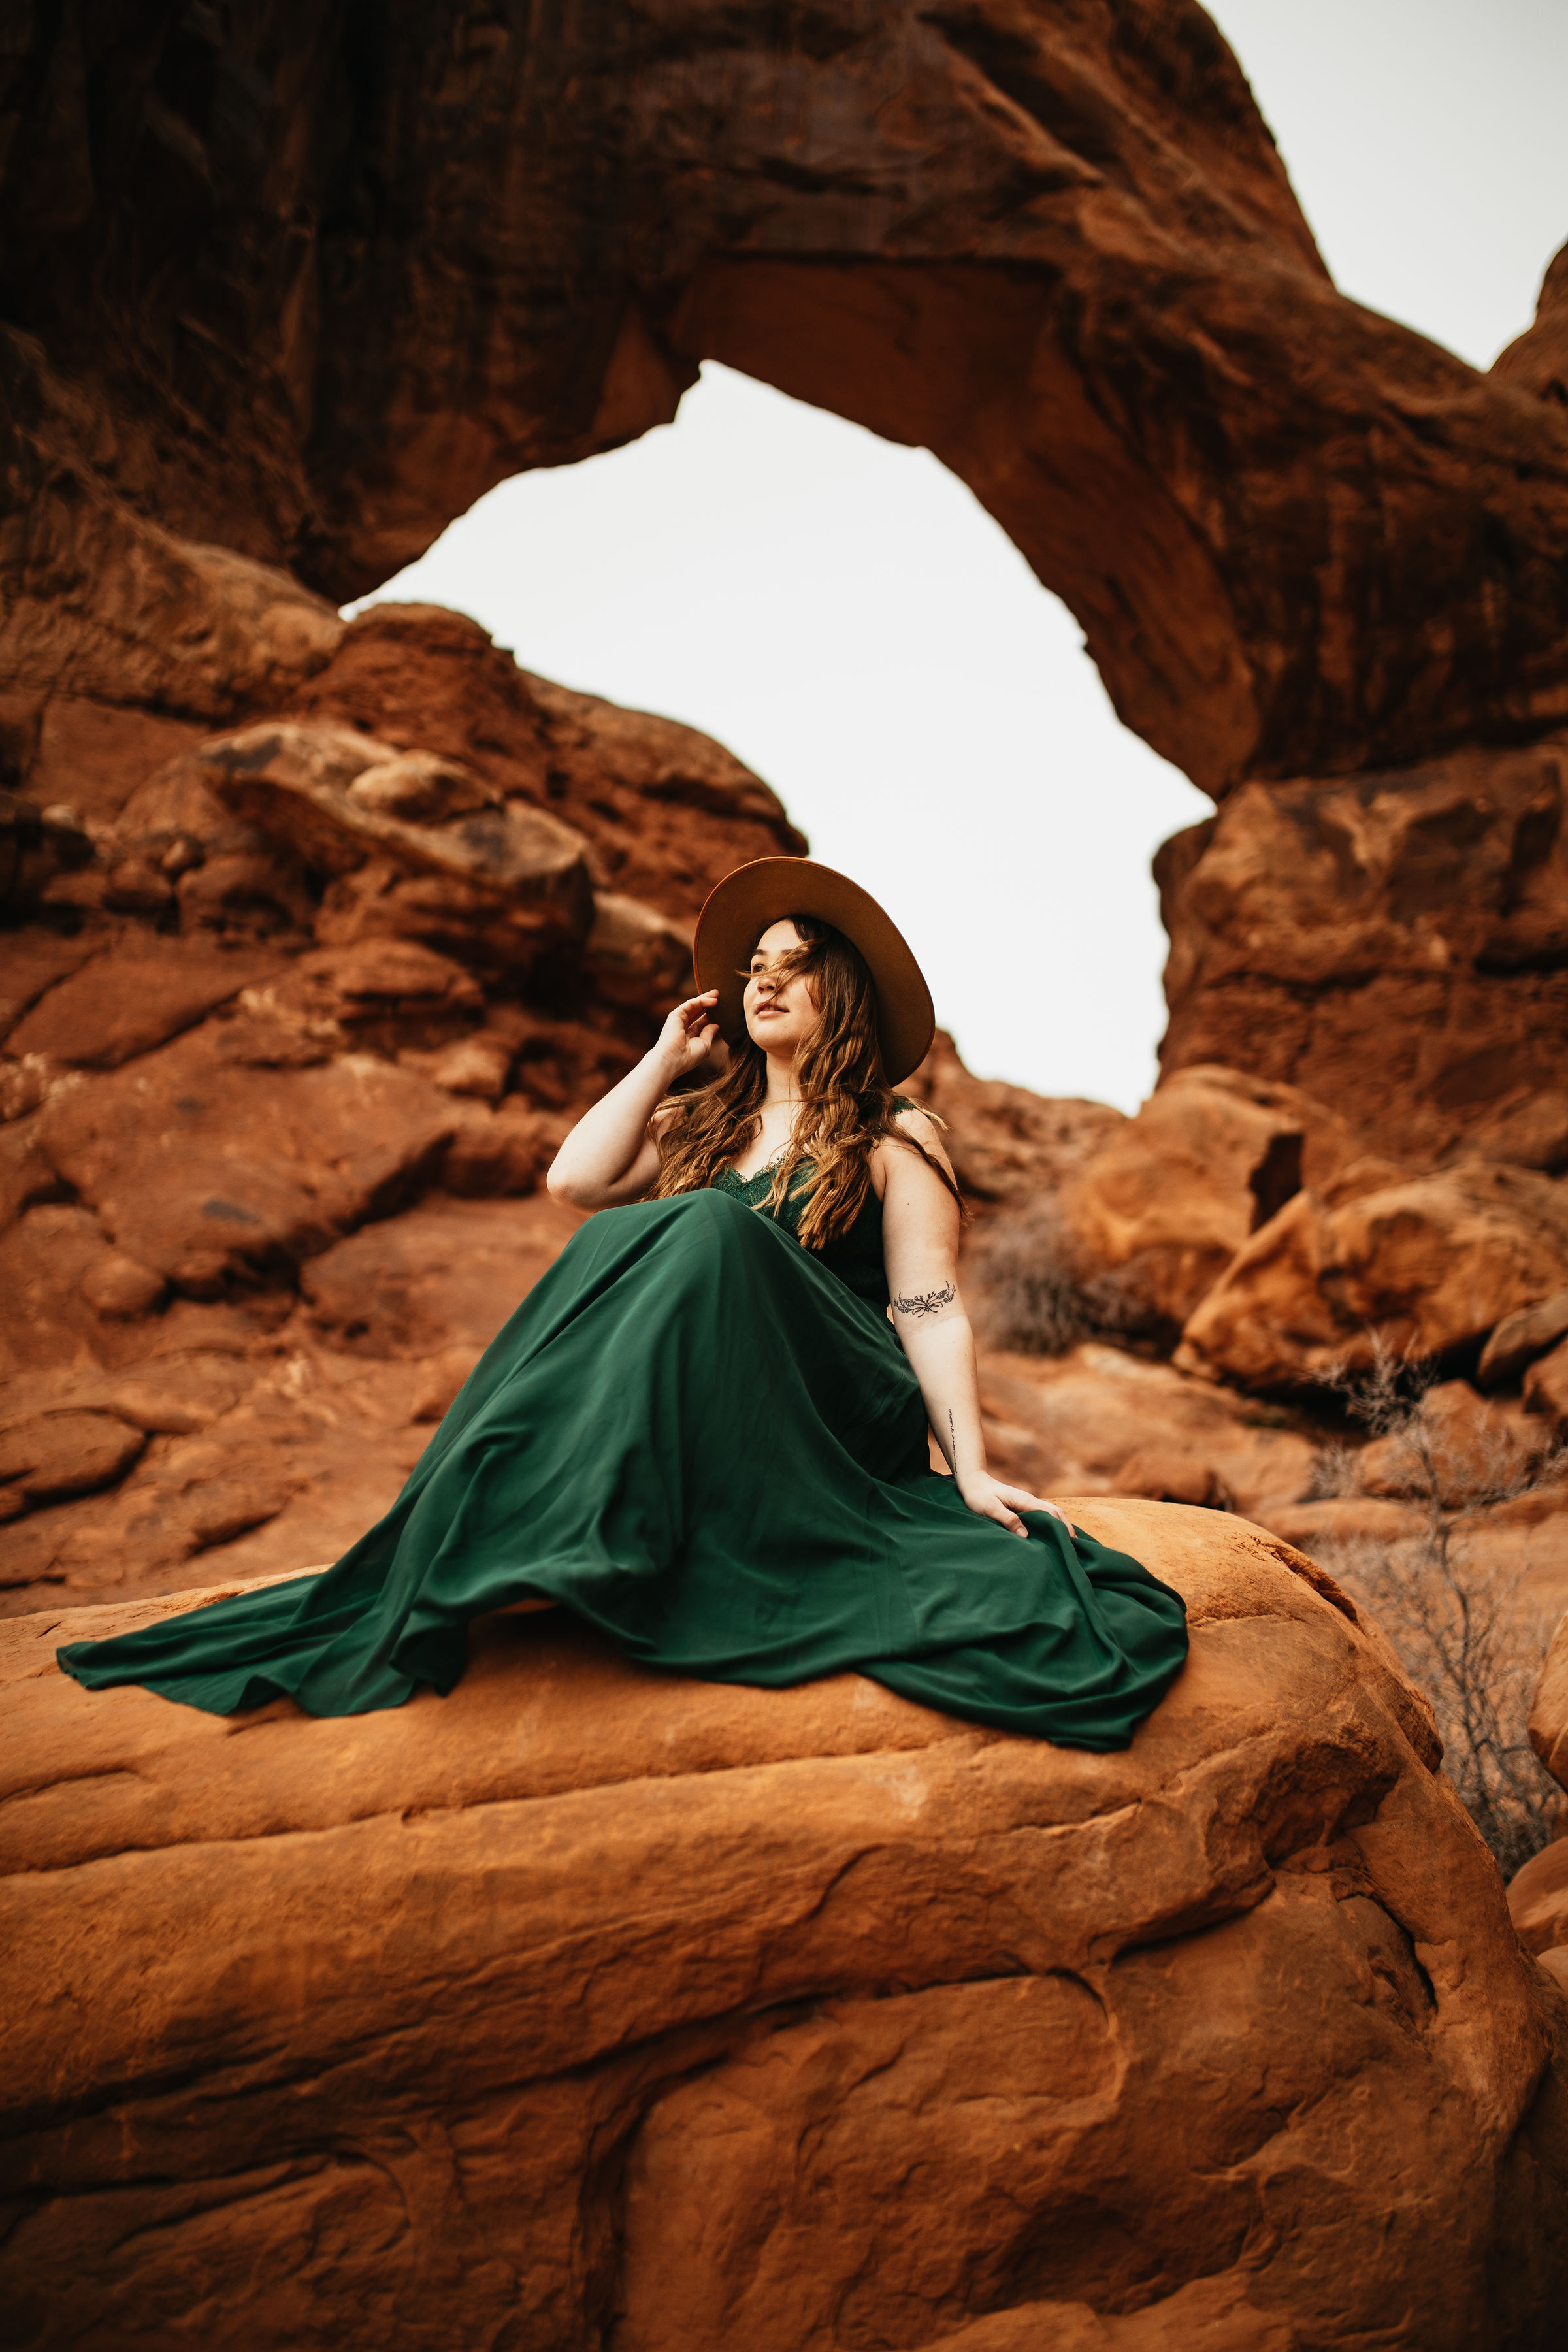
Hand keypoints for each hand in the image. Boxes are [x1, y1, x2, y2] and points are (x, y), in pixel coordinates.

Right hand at [656, 991, 719, 1079]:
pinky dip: (702, 1000)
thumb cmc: (689, 1057)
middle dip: (708, 1004)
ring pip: (694, 1005)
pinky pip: (691, 1004)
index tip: (723, 1011)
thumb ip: (709, 1033)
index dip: (711, 1016)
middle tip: (721, 997)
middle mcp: (683, 1027)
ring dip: (706, 998)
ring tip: (718, 993)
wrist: (673, 1059)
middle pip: (698, 1012)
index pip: (702, 1022)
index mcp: (690, 1037)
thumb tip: (716, 1025)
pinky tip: (714, 1000)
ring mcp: (679, 1020)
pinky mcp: (676, 1015)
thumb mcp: (704, 1045)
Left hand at [959, 1475, 1076, 1540]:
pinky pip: (1043, 1516)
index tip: (1071, 1543)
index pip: (1052, 1513)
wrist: (973, 1481)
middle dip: (1067, 1528)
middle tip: (1075, 1548)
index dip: (1063, 1527)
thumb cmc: (979, 1496)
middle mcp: (1030, 1501)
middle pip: (1056, 1513)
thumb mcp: (990, 1508)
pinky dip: (1052, 1525)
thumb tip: (1025, 1535)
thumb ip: (1007, 1519)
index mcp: (1025, 1501)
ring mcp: (1027, 1503)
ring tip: (1067, 1545)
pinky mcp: (1023, 1507)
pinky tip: (1051, 1536)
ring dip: (1061, 1527)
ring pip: (1051, 1514)